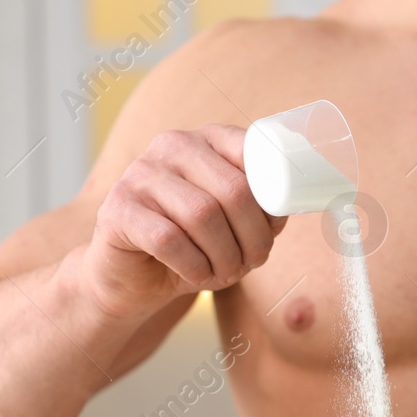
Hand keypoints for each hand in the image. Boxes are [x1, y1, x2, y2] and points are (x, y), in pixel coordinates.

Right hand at [83, 124, 286, 317]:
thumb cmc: (194, 246)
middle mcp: (172, 146)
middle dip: (254, 237)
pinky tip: (197, 275)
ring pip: (203, 215)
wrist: (133, 277)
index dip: (273, 201)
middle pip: (233, 190)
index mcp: (208, 140)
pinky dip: (194, 266)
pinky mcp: (117, 208)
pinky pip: (169, 239)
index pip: (255, 154)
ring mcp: (140, 174)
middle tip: (253, 262)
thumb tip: (300, 199)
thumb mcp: (236, 221)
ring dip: (225, 257)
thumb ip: (262, 204)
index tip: (273, 232)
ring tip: (226, 273)